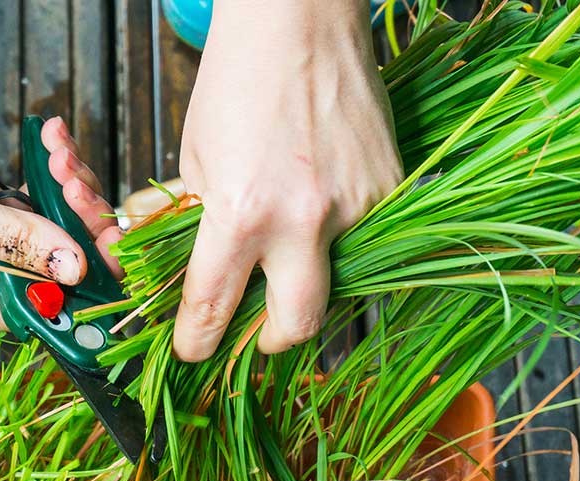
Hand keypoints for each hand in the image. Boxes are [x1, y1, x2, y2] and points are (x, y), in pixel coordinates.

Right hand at [0, 115, 122, 329]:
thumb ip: (21, 243)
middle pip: (68, 263)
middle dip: (81, 213)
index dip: (97, 270)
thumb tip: (77, 268)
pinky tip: (47, 139)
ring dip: (65, 182)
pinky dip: (46, 173)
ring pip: (55, 226)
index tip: (113, 227)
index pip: (64, 303)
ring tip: (55, 145)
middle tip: (70, 170)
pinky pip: (33, 202)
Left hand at [174, 0, 402, 360]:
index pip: (213, 307)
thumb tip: (189, 271)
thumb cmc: (238, 82)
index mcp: (242, 214)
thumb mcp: (197, 160)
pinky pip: (369, 244)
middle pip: (294, 327)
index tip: (192, 349)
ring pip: (339, 288)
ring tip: (288, 267)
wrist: (299, 20)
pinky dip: (344, 246)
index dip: (196, 341)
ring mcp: (357, 207)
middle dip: (268, 343)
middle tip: (255, 335)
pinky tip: (323, 220)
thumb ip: (200, 224)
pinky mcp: (391, 189)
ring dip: (310, 292)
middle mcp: (303, 220)